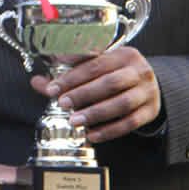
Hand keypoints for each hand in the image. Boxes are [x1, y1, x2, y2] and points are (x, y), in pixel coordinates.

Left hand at [32, 46, 160, 143]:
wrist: (148, 86)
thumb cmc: (115, 74)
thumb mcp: (97, 68)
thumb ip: (68, 74)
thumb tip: (37, 82)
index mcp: (124, 54)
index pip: (96, 64)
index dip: (73, 76)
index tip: (53, 88)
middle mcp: (139, 71)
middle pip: (110, 83)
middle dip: (83, 94)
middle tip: (62, 103)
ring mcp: (148, 92)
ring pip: (122, 104)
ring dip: (96, 113)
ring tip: (75, 121)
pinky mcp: (151, 111)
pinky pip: (130, 123)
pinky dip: (109, 130)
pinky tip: (92, 135)